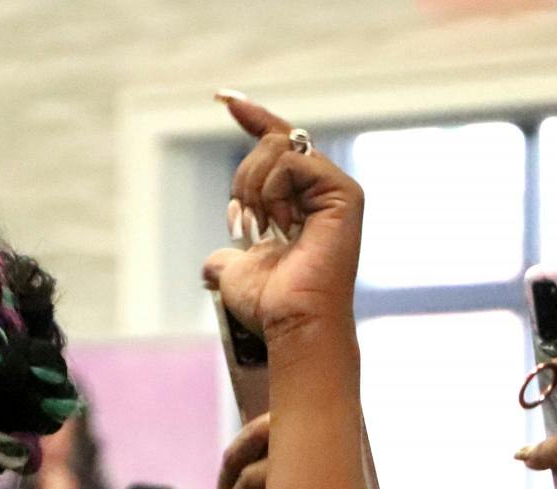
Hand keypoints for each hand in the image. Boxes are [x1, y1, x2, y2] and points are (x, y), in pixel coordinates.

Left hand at [202, 97, 362, 348]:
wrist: (291, 323)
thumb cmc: (271, 305)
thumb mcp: (236, 274)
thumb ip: (227, 261)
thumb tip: (213, 266)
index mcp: (304, 202)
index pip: (279, 144)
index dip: (253, 117)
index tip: (223, 97)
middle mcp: (324, 190)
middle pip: (272, 141)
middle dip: (243, 180)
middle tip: (242, 224)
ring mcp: (336, 189)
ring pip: (277, 147)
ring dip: (252, 187)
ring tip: (258, 229)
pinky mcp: (343, 192)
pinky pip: (290, 160)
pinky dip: (271, 190)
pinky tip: (280, 225)